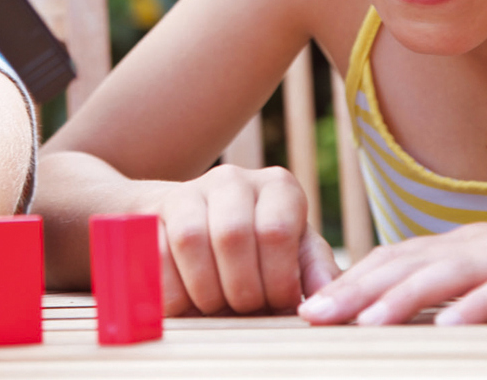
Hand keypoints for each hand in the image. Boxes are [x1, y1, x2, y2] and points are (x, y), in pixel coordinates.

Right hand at [155, 163, 339, 314]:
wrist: (203, 235)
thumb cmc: (262, 256)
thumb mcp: (296, 258)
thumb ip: (317, 274)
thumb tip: (331, 297)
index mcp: (279, 187)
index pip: (275, 232)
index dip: (275, 281)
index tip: (277, 303)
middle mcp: (234, 178)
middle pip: (231, 235)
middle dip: (239, 289)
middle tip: (246, 309)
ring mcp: (190, 189)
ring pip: (190, 239)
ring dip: (205, 290)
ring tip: (217, 304)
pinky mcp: (154, 210)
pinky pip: (156, 251)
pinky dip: (173, 289)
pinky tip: (188, 300)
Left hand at [299, 218, 486, 324]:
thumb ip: (455, 289)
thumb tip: (408, 316)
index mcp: (459, 248)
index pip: (393, 260)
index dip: (349, 282)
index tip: (309, 308)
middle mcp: (476, 246)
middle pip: (404, 264)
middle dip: (355, 290)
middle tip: (312, 315)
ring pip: (446, 274)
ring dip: (401, 298)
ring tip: (364, 322)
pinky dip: (477, 306)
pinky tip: (448, 326)